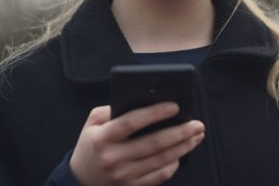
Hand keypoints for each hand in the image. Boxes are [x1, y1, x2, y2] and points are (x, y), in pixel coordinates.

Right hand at [69, 102, 204, 185]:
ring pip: (161, 160)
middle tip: (197, 123)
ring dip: (184, 147)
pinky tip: (182, 152)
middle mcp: (113, 158)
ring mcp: (123, 176)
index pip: (131, 122)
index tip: (175, 106)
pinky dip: (174, 164)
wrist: (80, 180)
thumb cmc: (92, 144)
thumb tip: (142, 101)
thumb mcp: (92, 123)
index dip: (154, 113)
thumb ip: (112, 109)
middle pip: (153, 143)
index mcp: (102, 138)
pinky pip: (159, 176)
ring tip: (197, 135)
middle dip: (180, 132)